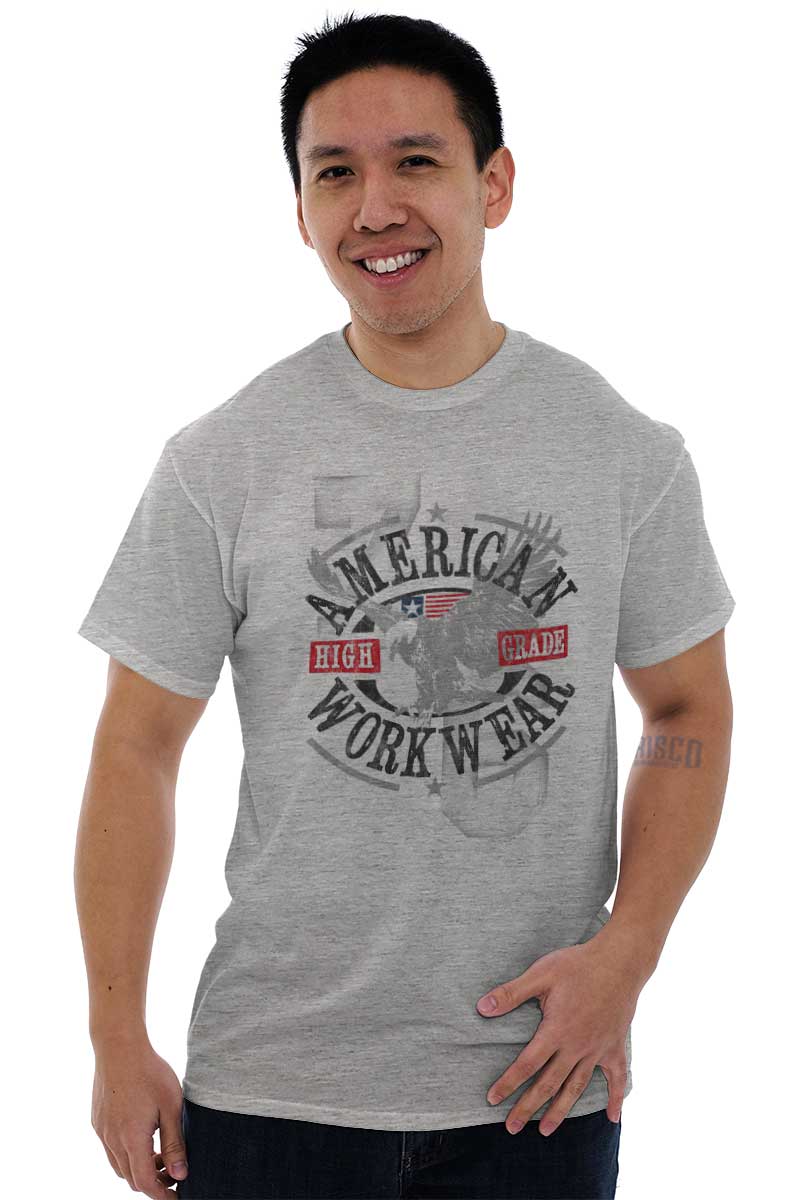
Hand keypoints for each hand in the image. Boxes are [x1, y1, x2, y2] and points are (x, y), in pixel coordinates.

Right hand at [91, 1034, 188, 1195]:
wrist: (119, 1045)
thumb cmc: (150, 1071)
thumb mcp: (171, 1106)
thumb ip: (175, 1142)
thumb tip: (180, 1174)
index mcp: (131, 1139)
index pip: (145, 1182)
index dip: (161, 1194)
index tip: (176, 1196)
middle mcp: (112, 1139)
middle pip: (130, 1178)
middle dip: (153, 1181)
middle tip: (174, 1172)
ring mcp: (101, 1131)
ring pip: (119, 1165)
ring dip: (139, 1168)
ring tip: (161, 1153)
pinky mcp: (97, 1120)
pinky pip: (111, 1149)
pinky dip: (127, 1153)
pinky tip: (144, 1135)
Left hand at [476, 932, 641, 1136]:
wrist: (620, 961)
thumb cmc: (577, 965)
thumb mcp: (540, 974)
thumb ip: (511, 994)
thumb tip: (481, 1007)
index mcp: (556, 1031)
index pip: (527, 1064)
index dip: (508, 1083)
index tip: (492, 1099)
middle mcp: (576, 1047)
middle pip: (548, 1084)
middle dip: (528, 1107)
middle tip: (511, 1128)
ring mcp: (598, 1049)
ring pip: (576, 1088)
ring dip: (561, 1111)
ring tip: (546, 1130)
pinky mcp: (615, 1047)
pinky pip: (617, 1078)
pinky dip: (616, 1099)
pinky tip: (613, 1118)